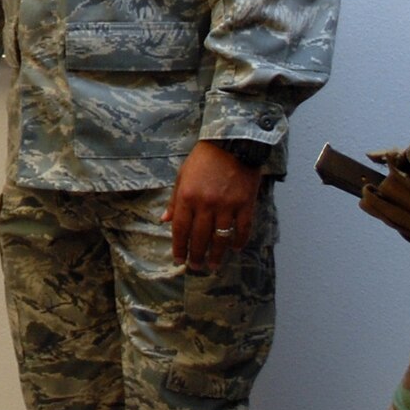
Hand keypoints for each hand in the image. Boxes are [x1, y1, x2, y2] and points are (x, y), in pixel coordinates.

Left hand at [164, 140, 260, 270]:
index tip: (178, 259)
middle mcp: (205, 204)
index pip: (180, 229)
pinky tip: (234, 249)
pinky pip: (242, 229)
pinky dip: (238, 241)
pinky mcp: (245, 204)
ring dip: (216, 255)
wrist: (232, 142)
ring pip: (220, 238)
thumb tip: (164, 220)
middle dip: (196, 255)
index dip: (178, 247)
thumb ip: (175, 200)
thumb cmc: (204, 158)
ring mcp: (227, 205)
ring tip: (213, 266)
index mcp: (187, 196)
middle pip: (199, 237)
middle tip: (195, 267)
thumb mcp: (182, 175)